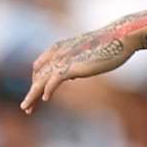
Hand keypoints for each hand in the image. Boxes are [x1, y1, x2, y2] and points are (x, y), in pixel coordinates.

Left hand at [20, 25, 136, 111]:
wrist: (120, 37)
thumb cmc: (107, 45)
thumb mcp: (85, 54)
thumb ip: (74, 63)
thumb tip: (71, 75)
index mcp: (60, 48)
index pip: (40, 66)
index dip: (35, 81)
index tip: (35, 94)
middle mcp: (58, 52)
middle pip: (37, 75)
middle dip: (31, 92)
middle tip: (26, 108)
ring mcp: (65, 58)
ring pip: (42, 79)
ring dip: (33, 95)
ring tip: (27, 109)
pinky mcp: (73, 65)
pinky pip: (54, 79)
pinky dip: (48, 89)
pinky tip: (46, 99)